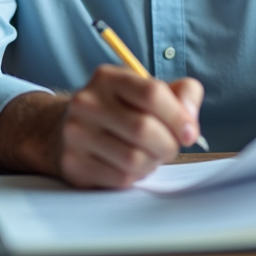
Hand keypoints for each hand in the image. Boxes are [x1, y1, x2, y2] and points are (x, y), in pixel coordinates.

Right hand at [59, 65, 203, 188]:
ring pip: (134, 158)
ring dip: (152, 163)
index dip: (178, 116)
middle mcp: (87, 102)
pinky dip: (135, 176)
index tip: (189, 133)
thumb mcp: (149, 90)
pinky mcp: (73, 163)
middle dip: (168, 145)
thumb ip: (183, 95)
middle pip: (144, 128)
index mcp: (108, 78)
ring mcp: (76, 133)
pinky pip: (120, 178)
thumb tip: (189, 127)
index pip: (152, 93)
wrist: (66, 130)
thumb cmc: (121, 110)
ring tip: (149, 156)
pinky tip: (130, 167)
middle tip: (169, 148)